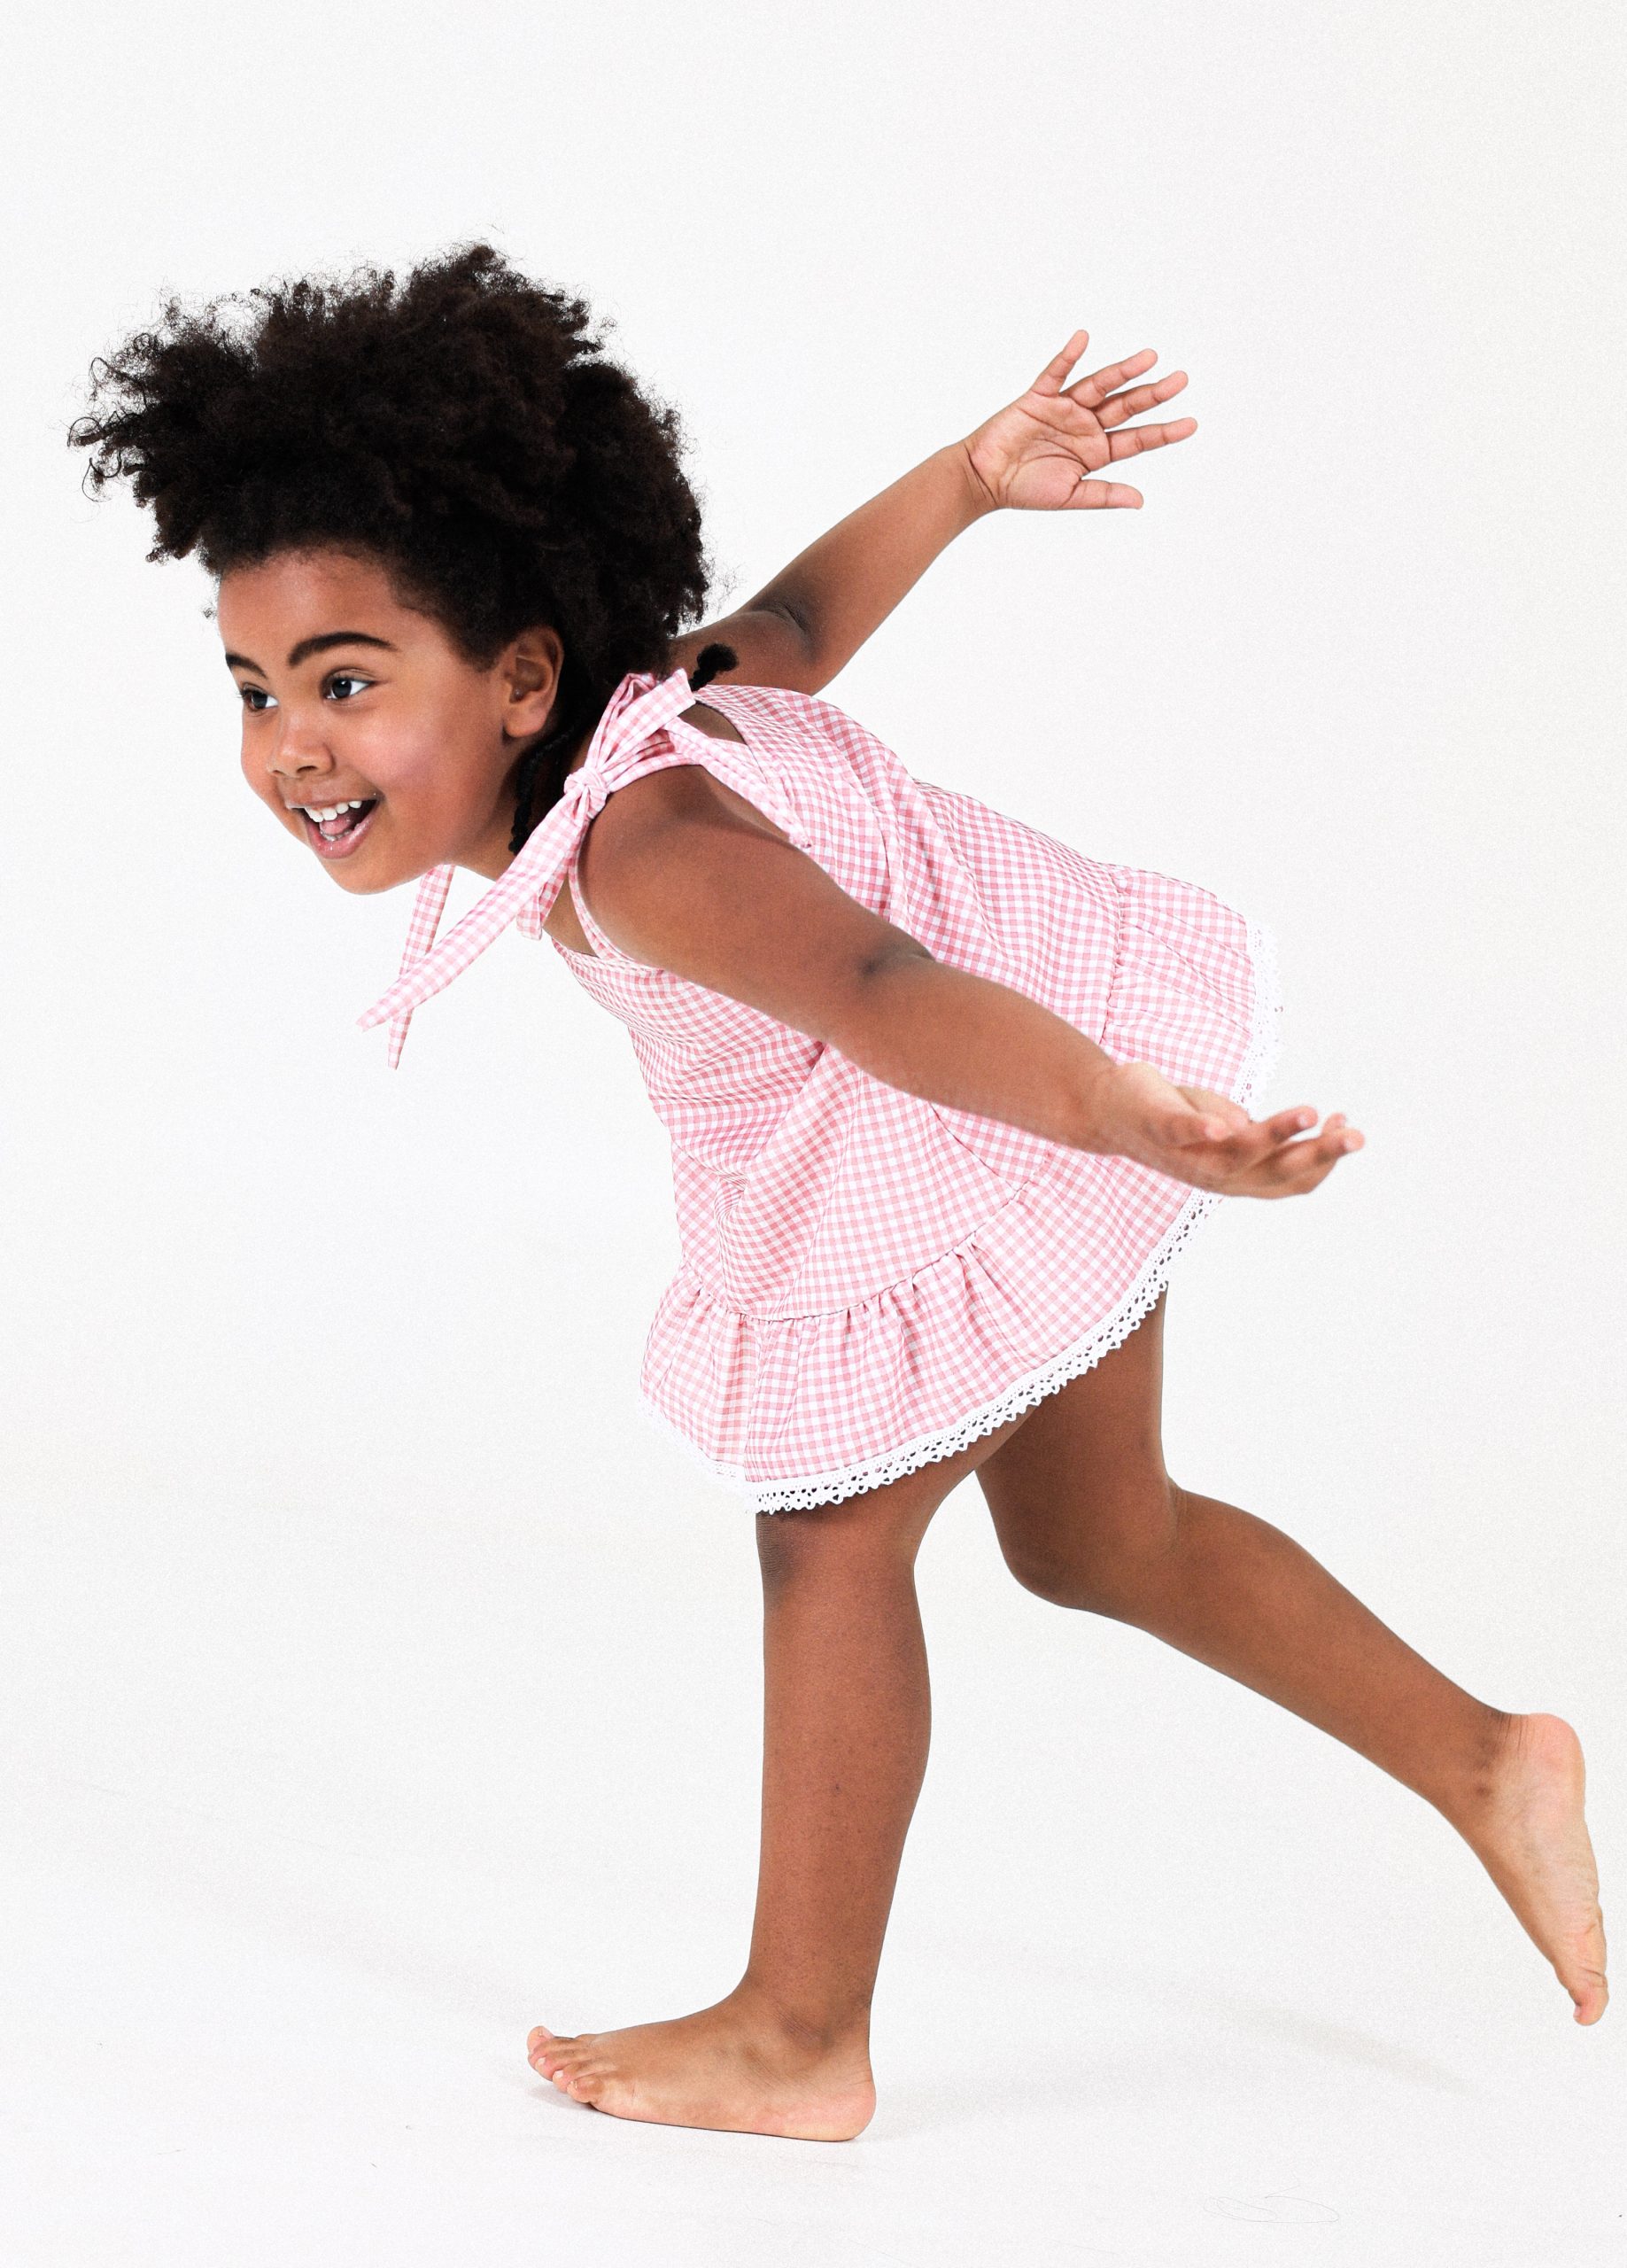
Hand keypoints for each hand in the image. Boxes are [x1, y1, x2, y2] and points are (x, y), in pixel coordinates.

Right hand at [960, 330, 1195, 512]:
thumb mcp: (1070, 495)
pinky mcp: (1039, 396)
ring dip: (1123, 371)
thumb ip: (1104, 495)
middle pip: (1126, 406)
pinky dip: (1070, 356)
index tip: (1191, 424)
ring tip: (1149, 357)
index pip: (1137, 439)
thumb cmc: (1025, 490)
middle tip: (1181, 379)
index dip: (1163, 431)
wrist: (985, 479)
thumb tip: (1140, 501)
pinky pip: (1056, 372)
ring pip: (1100, 385)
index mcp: (1096, 451)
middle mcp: (1086, 426)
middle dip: (1153, 393)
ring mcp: (1065, 408)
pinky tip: (1084, 339)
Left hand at [1082, 1059, 1364, 1197]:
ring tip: (1309, 1111)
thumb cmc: (1172, 1118)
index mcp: (1238, 1175)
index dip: (1325, 1160)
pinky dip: (1200, 1131)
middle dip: (1320, 1155)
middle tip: (1356, 1135)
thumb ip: (1254, 1132)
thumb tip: (1294, 1126)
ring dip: (1276, 1134)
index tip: (1348, 1125)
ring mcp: (1188, 1155)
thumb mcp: (1224, 1125)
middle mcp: (1216, 1175)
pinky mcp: (1159, 1128)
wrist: (1106, 1110)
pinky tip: (1223, 1124)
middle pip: (1277, 1174)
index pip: (1293, 1180)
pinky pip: (1182, 1133)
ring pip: (1240, 1154)